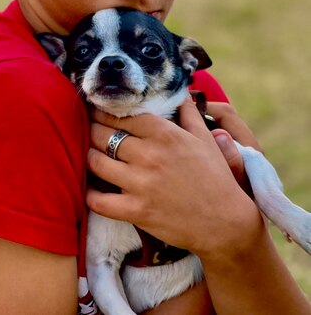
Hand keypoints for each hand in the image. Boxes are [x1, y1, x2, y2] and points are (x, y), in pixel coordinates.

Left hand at [87, 98, 261, 258]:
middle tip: (88, 128)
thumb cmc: (216, 177)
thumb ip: (188, 112)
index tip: (97, 109)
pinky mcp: (136, 211)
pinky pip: (99, 201)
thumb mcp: (205, 138)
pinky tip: (90, 187)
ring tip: (89, 153)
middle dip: (92, 129)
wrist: (226, 223)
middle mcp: (149, 155)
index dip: (105, 111)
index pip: (122, 115)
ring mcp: (140, 184)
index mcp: (165, 134)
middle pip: (103, 134)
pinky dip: (89, 193)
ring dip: (88, 155)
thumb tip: (180, 91)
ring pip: (96, 161)